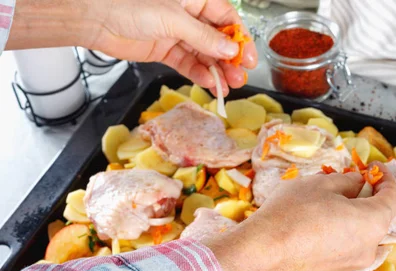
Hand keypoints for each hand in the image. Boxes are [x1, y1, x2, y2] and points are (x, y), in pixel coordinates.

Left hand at [88, 0, 256, 94]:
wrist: (95, 18)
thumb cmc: (128, 4)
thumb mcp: (173, 19)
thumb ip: (204, 37)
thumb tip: (229, 50)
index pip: (226, 19)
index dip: (240, 40)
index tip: (249, 59)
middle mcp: (187, 15)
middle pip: (217, 40)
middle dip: (229, 60)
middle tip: (239, 77)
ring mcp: (176, 34)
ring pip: (204, 55)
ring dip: (216, 71)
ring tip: (227, 86)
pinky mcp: (165, 50)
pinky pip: (188, 63)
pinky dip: (198, 74)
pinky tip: (208, 82)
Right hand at [205, 164, 395, 270]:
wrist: (263, 253)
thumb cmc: (294, 213)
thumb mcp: (323, 184)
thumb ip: (348, 181)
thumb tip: (357, 183)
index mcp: (373, 223)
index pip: (393, 197)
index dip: (386, 178)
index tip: (376, 166)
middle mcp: (369, 247)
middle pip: (379, 216)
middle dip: (369, 195)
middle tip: (353, 178)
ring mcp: (353, 263)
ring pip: (363, 231)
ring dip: (355, 211)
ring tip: (332, 196)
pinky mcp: (336, 270)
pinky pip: (348, 244)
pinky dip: (343, 228)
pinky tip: (322, 217)